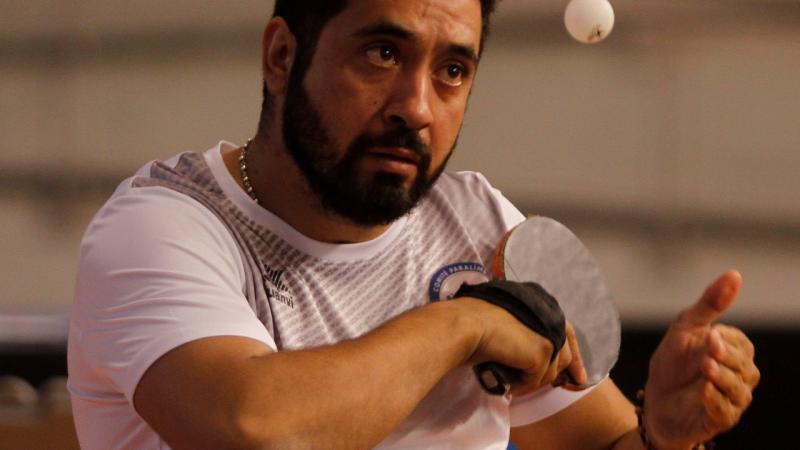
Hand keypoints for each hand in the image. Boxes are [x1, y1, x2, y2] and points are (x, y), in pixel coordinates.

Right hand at [457, 297, 586, 395]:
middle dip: (570, 370)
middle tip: (571, 384)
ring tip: (514, 381)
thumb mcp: (504, 323)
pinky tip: (507, 381)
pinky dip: (521, 385)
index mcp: (540, 302)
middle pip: (566, 350)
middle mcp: (549, 314)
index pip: (564, 330)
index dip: (572, 351)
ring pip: (552, 369)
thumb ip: (522, 331)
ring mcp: (548, 332)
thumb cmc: (471, 321)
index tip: (576, 371)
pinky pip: (536, 379)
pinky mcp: (542, 350)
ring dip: (533, 379)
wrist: (465, 325)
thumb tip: (527, 353)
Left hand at [644, 270, 759, 448]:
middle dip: (726, 357)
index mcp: (734, 351)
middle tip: (708, 349)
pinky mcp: (721, 420)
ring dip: (721, 377)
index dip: (727, 340)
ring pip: (739, 389)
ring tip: (704, 367)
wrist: (655, 398)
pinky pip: (727, 412)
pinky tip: (704, 391)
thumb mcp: (686, 327)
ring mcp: (732, 398)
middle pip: (744, 366)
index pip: (742, 344)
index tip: (709, 333)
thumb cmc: (673, 361)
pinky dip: (716, 401)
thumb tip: (735, 274)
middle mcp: (739, 375)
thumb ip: (710, 303)